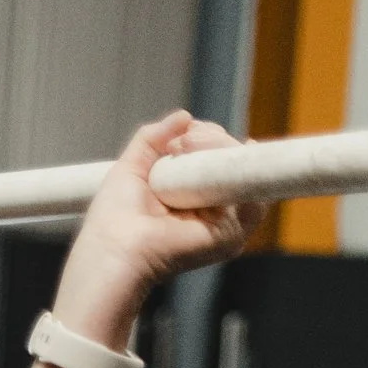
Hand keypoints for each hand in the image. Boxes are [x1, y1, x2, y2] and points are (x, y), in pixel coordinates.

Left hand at [58, 113, 252, 343]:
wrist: (113, 250)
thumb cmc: (113, 219)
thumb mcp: (131, 166)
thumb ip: (153, 138)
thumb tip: (185, 117)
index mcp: (192, 197)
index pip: (216, 157)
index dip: (210, 139)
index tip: (188, 134)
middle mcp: (212, 210)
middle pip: (233, 159)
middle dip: (212, 139)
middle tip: (182, 144)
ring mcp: (225, 222)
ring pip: (244, 170)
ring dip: (221, 148)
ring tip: (187, 148)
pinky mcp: (231, 234)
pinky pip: (253, 194)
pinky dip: (235, 167)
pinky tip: (206, 159)